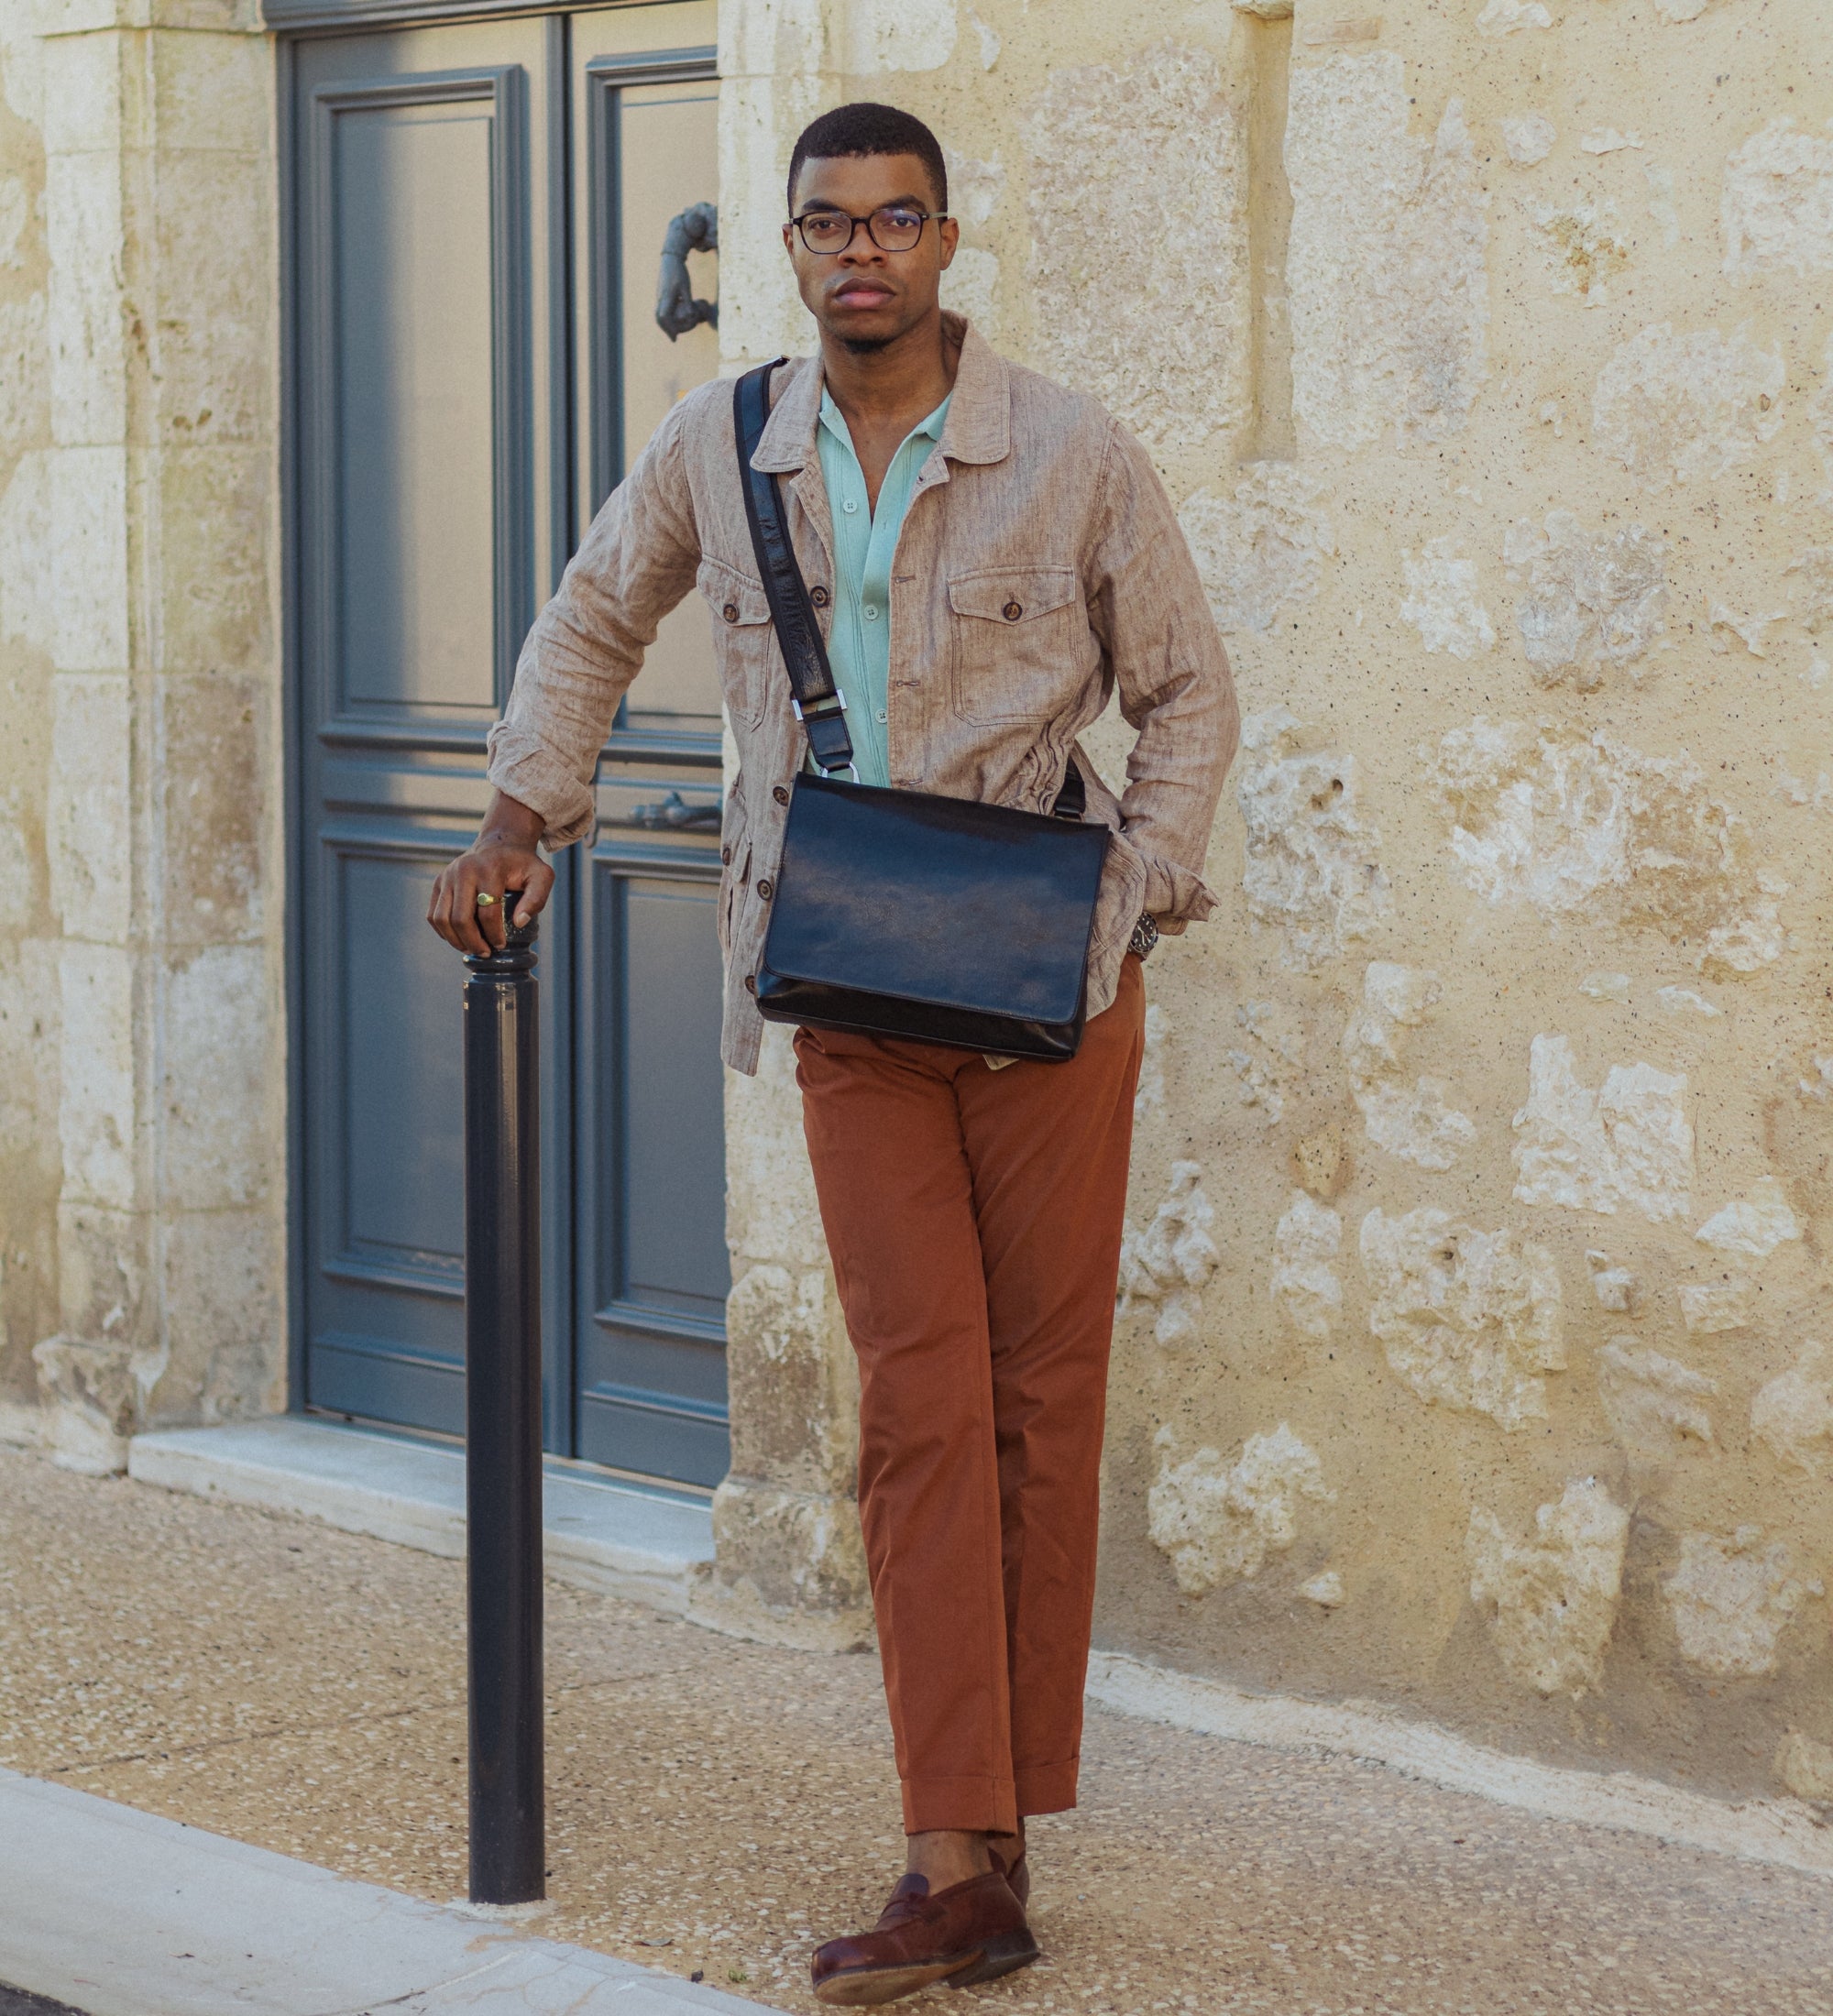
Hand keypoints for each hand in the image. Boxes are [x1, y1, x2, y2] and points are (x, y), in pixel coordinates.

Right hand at [426, 793, 554, 956]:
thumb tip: (519, 922)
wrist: (500, 843)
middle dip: (472, 942)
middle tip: (485, 952)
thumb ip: (536, 899)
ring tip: (470, 948)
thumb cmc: (522, 864)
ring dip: (455, 940)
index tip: (500, 945)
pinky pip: (433, 914)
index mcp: (489, 869)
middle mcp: (463, 871)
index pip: (487, 912)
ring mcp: (447, 876)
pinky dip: (443, 931)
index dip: (494, 934)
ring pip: (442, 918)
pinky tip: (458, 938)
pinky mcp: (438, 882)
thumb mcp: (542, 876)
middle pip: (460, 918)